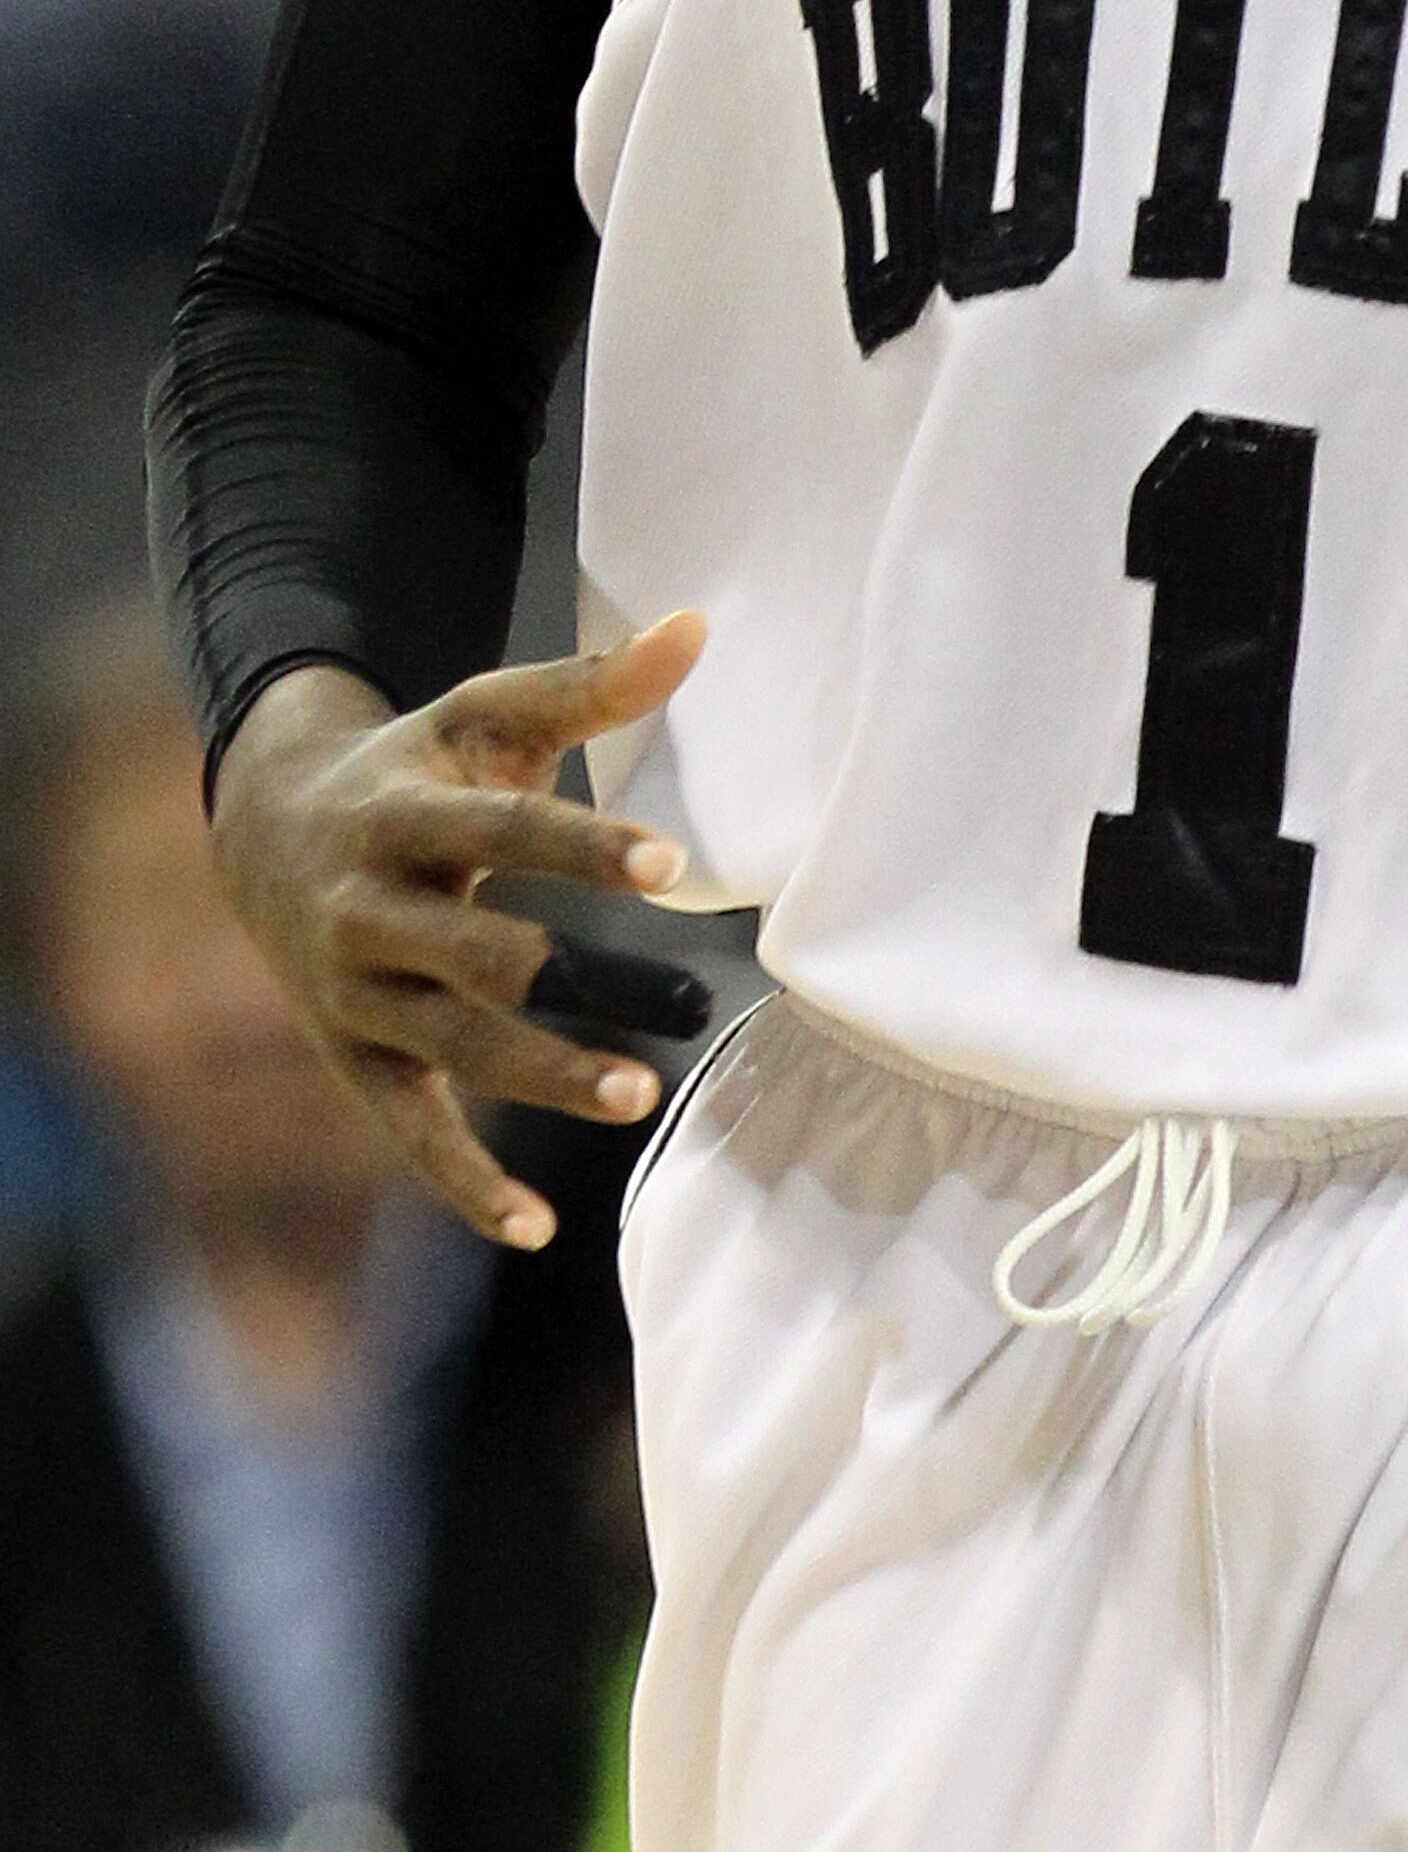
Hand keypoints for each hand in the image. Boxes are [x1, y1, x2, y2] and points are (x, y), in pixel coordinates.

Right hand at [210, 616, 709, 1249]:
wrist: (267, 829)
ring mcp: (355, 992)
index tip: (671, 862)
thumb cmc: (417, 766)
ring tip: (639, 1094)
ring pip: (448, 1048)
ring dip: (540, 1077)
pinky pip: (407, 1131)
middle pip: (471, 953)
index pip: (503, 829)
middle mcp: (368, 908)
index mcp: (403, 813)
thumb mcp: (487, 716)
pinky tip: (537, 1227)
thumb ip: (591, 685)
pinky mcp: (353, 1057)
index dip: (584, 845)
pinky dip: (463, 1183)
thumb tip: (698, 624)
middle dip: (568, 978)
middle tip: (681, 1008)